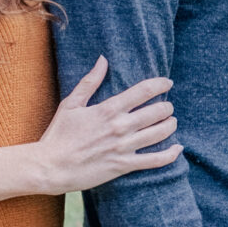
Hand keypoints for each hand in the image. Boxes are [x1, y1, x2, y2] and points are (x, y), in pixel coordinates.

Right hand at [34, 58, 179, 193]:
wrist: (49, 167)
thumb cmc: (58, 135)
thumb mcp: (71, 104)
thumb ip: (89, 82)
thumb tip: (103, 59)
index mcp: (108, 109)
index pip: (143, 91)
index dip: (160, 84)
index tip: (168, 82)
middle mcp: (119, 127)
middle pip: (157, 111)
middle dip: (167, 107)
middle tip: (168, 106)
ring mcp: (123, 147)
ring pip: (160, 133)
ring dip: (170, 125)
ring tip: (171, 122)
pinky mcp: (124, 165)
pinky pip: (155, 161)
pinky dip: (170, 154)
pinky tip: (177, 148)